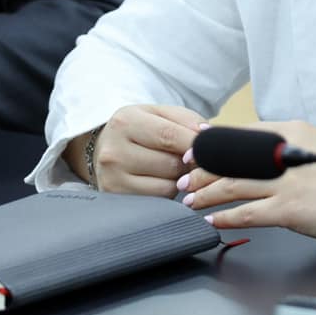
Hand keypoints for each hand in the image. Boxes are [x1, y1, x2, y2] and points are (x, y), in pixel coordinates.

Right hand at [81, 104, 205, 194]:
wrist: (105, 149)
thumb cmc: (140, 131)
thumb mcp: (159, 115)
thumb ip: (186, 120)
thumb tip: (208, 135)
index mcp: (125, 121)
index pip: (170, 135)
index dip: (196, 144)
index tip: (210, 148)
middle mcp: (114, 150)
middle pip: (171, 163)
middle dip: (188, 162)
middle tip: (187, 157)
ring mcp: (113, 178)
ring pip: (169, 184)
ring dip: (180, 178)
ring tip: (170, 167)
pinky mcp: (118, 198)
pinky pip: (160, 199)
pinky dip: (168, 191)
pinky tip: (160, 179)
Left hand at [178, 120, 315, 244]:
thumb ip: (287, 146)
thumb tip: (258, 150)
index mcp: (290, 131)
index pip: (240, 135)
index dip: (212, 146)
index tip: (194, 153)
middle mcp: (284, 153)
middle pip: (230, 159)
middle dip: (200, 171)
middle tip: (182, 179)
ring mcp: (285, 182)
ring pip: (232, 185)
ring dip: (206, 194)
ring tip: (189, 201)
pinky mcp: (290, 209)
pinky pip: (248, 213)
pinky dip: (226, 217)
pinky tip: (214, 221)